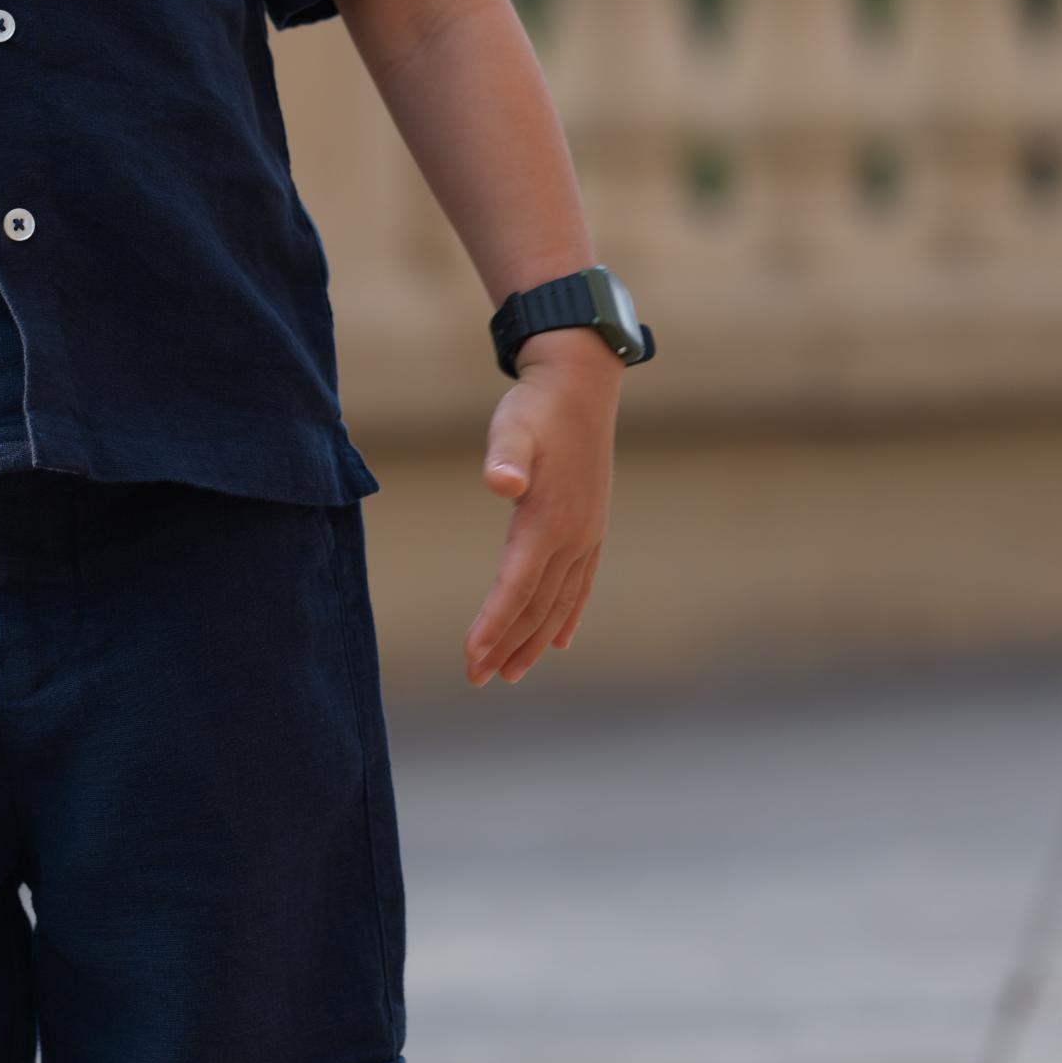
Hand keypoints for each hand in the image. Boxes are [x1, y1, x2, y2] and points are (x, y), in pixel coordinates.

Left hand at [466, 337, 618, 686]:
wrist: (582, 383)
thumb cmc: (537, 406)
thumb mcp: (513, 423)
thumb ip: (505, 454)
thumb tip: (503, 482)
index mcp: (548, 520)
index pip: (516, 587)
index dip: (493, 624)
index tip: (470, 657)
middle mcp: (573, 537)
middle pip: (537, 606)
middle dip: (507, 645)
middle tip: (477, 679)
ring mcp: (586, 535)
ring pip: (560, 603)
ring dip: (535, 640)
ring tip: (512, 672)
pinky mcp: (591, 527)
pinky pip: (581, 585)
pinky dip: (568, 616)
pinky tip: (560, 640)